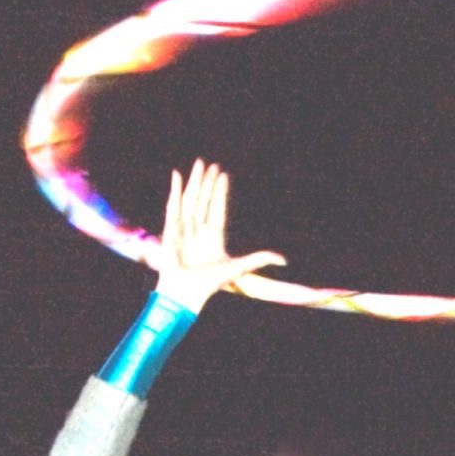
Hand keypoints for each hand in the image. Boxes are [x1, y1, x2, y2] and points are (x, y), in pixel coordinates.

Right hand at [155, 158, 285, 314]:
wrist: (184, 292)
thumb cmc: (208, 284)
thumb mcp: (238, 267)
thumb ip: (259, 260)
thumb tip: (283, 260)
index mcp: (213, 238)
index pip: (217, 209)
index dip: (220, 193)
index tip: (223, 175)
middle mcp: (198, 231)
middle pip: (204, 201)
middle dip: (208, 183)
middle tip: (212, 164)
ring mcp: (183, 228)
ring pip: (191, 199)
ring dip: (195, 182)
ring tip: (200, 164)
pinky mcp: (170, 228)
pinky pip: (173, 205)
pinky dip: (174, 190)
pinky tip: (177, 174)